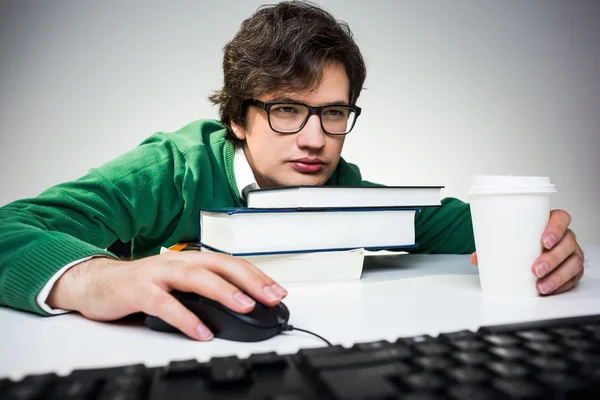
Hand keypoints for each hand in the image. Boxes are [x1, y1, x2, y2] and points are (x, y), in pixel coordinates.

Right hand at [47, 251, 287, 340]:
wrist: (98, 282)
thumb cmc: (144, 283)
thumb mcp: (180, 283)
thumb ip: (205, 290)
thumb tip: (241, 304)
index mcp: (192, 260)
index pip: (231, 263)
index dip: (257, 275)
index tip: (278, 291)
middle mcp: (178, 262)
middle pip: (220, 265)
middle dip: (249, 280)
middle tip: (271, 297)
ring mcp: (158, 274)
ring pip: (195, 278)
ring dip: (223, 291)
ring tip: (244, 306)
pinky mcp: (138, 291)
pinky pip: (165, 304)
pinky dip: (185, 318)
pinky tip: (201, 331)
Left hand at [470, 209, 583, 294]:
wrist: (530, 249)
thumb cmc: (523, 240)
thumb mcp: (510, 239)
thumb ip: (493, 245)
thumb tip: (475, 258)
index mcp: (551, 222)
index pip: (561, 218)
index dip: (556, 228)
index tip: (543, 241)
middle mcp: (565, 237)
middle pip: (567, 244)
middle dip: (552, 258)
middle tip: (535, 269)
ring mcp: (571, 253)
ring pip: (573, 262)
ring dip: (557, 276)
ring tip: (541, 285)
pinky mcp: (573, 270)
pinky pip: (573, 277)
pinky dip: (562, 285)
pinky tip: (550, 289)